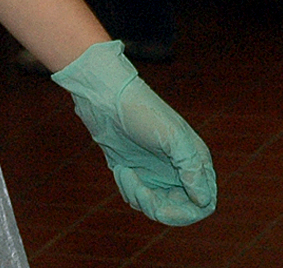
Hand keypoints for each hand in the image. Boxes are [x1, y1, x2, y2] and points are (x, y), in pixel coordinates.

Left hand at [52, 41, 216, 224]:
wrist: (104, 96)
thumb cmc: (140, 110)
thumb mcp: (172, 137)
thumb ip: (191, 168)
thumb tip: (203, 200)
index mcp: (195, 161)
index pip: (204, 202)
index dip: (185, 213)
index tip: (161, 208)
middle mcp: (178, 170)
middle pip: (179, 209)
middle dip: (158, 207)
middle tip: (139, 191)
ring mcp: (155, 171)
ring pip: (157, 206)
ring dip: (139, 197)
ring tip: (124, 172)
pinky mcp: (134, 171)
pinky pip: (137, 197)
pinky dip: (128, 190)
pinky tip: (121, 169)